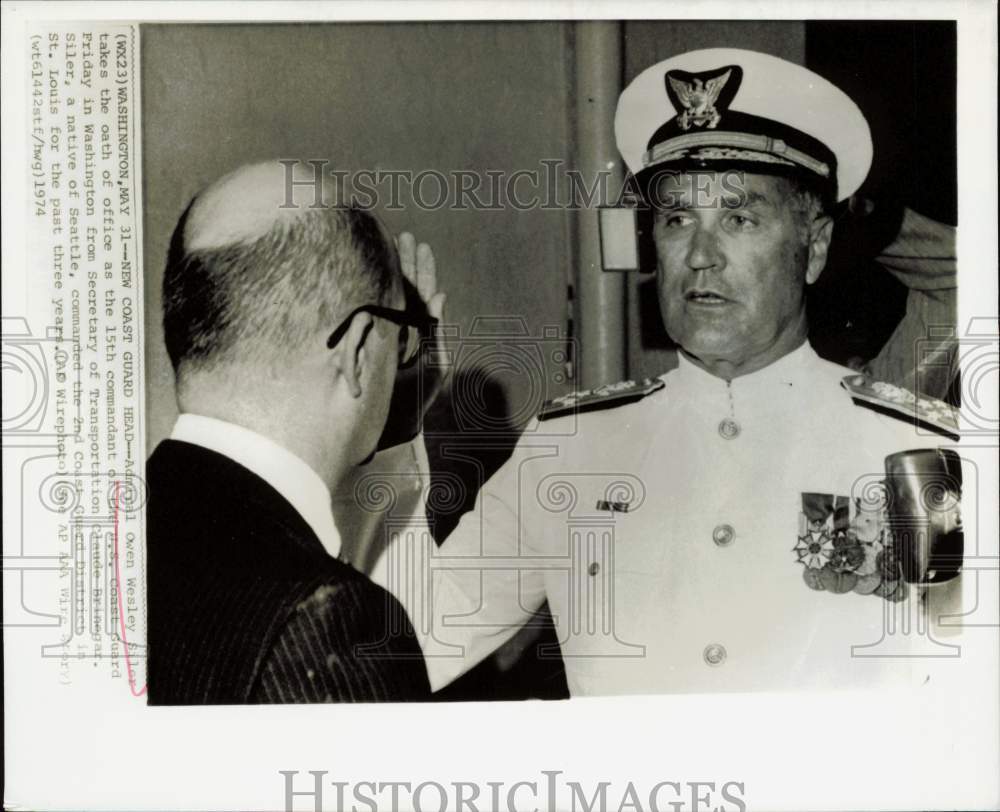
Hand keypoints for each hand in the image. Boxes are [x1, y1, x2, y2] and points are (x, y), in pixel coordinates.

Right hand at [375, 232, 448, 449]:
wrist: (390, 427)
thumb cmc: (415, 401)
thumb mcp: (431, 365)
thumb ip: (435, 331)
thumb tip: (440, 295)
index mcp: (421, 334)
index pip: (423, 295)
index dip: (422, 270)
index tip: (420, 245)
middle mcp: (403, 331)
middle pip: (406, 289)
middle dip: (405, 262)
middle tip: (404, 235)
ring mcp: (385, 335)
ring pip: (389, 296)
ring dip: (390, 270)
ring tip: (390, 244)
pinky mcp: (368, 344)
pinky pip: (371, 312)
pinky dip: (371, 291)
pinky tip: (368, 274)